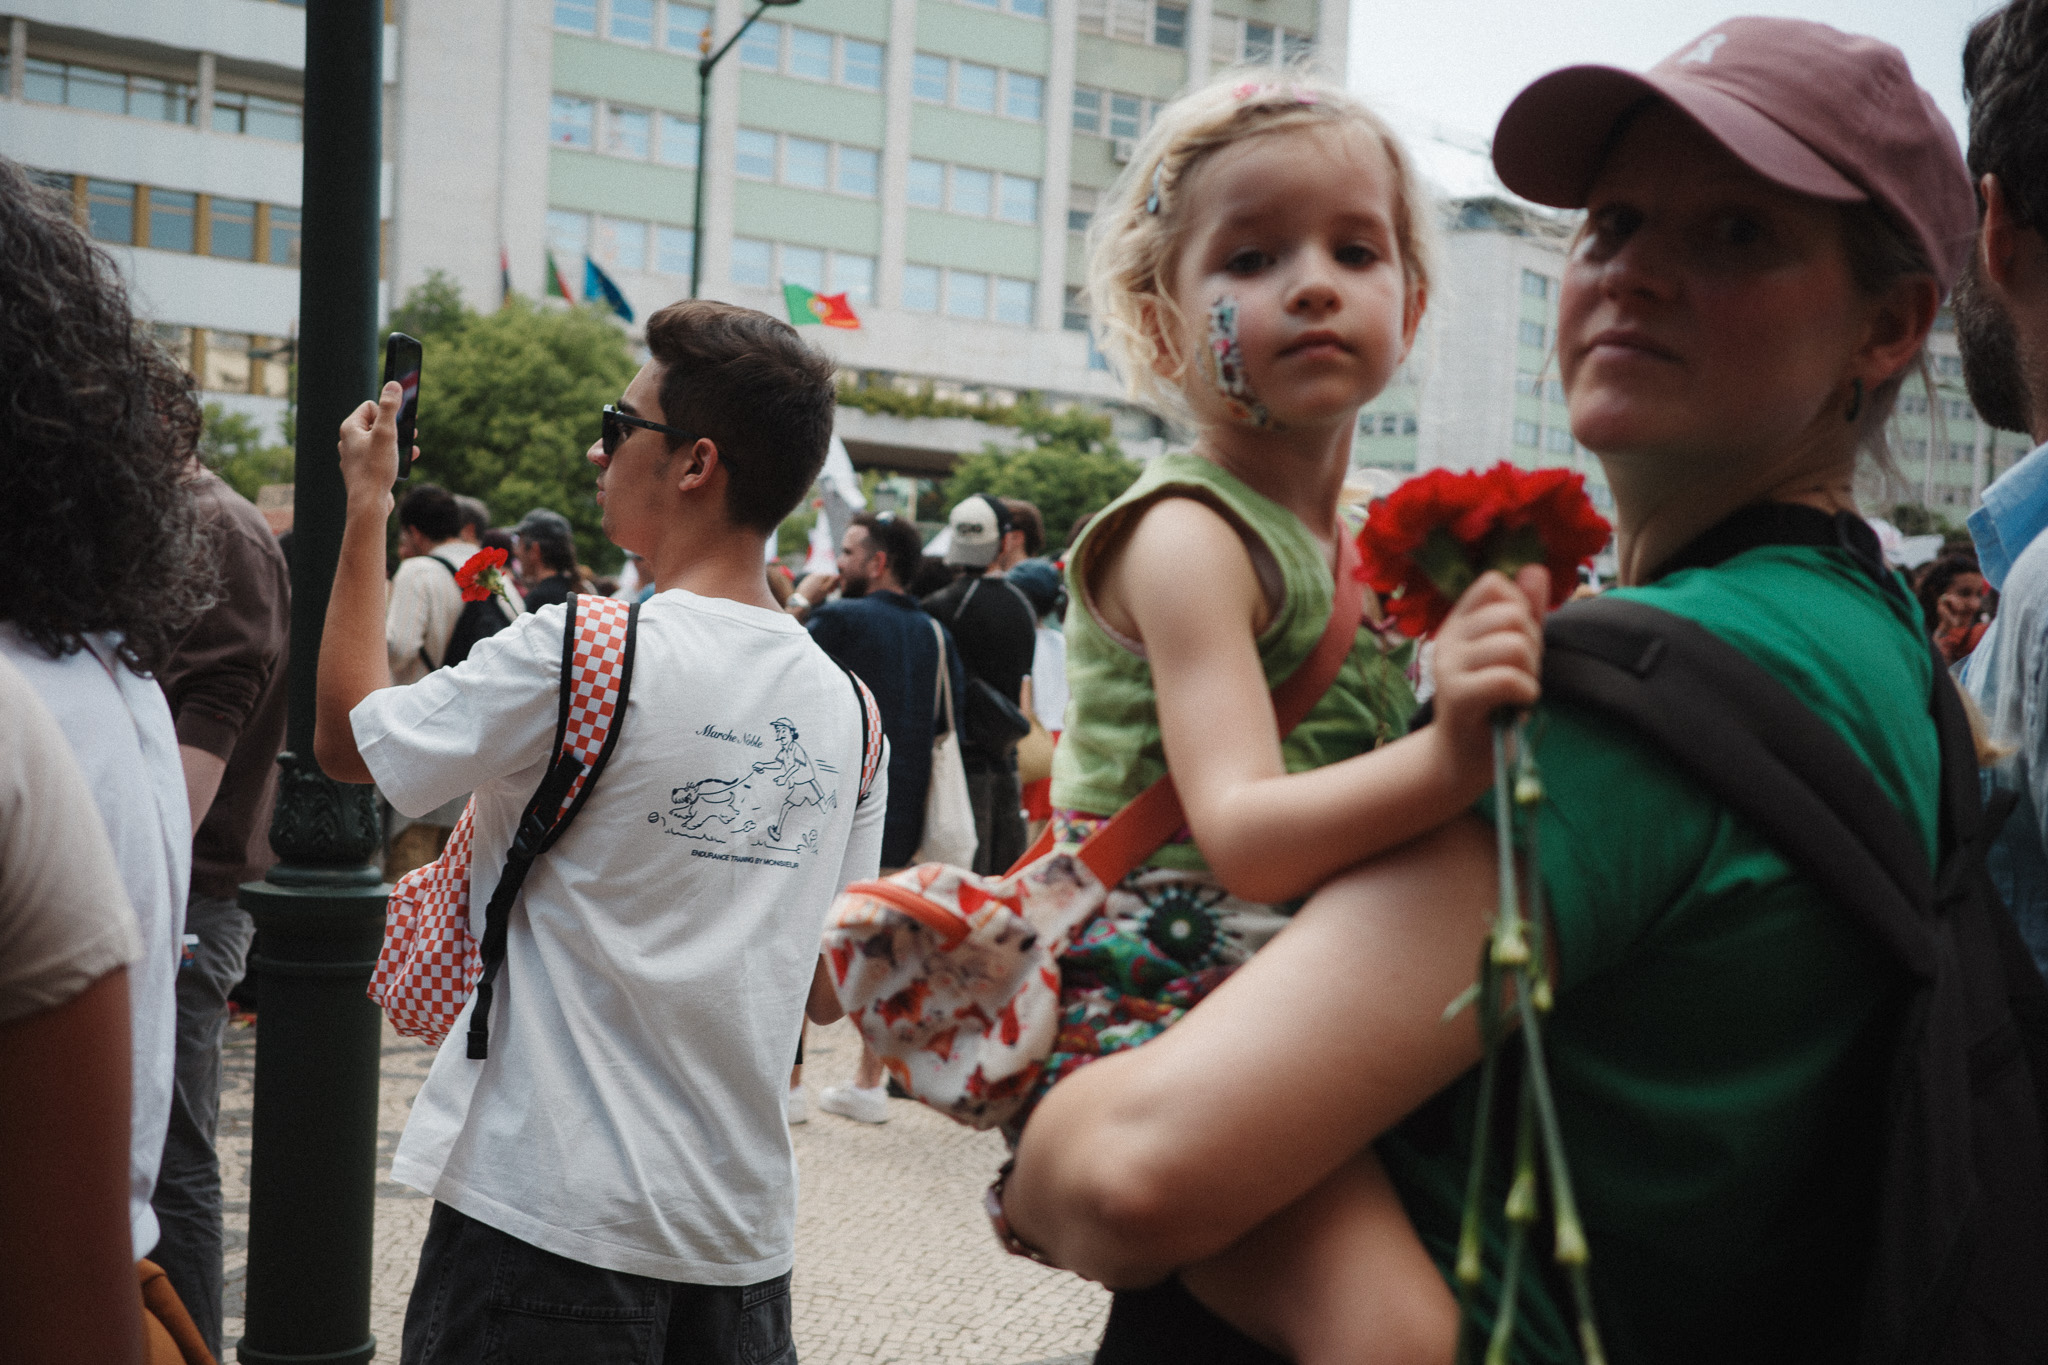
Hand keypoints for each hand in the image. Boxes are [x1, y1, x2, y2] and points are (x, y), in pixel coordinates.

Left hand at [336, 380, 417, 513]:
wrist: (368, 503)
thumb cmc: (375, 468)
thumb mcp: (387, 433)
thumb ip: (390, 408)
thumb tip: (393, 385)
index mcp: (350, 428)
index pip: (370, 407)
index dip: (387, 413)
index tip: (398, 424)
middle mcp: (349, 441)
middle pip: (376, 423)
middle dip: (395, 428)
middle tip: (410, 433)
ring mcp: (356, 456)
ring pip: (380, 441)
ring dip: (397, 443)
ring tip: (409, 450)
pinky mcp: (364, 470)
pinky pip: (380, 457)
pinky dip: (393, 457)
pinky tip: (403, 462)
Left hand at [795, 572, 838, 601]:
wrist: (801, 600)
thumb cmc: (815, 596)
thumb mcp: (825, 590)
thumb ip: (832, 582)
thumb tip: (838, 575)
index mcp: (820, 576)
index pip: (830, 576)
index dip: (834, 583)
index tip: (833, 591)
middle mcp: (814, 575)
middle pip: (824, 578)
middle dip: (828, 584)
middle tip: (830, 592)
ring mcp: (809, 578)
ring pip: (819, 580)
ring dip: (822, 585)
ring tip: (823, 593)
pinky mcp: (805, 581)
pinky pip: (813, 582)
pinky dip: (816, 586)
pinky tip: (816, 592)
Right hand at [1428, 565, 1546, 780]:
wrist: (1464, 758)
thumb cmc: (1492, 704)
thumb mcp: (1513, 652)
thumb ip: (1525, 612)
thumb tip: (1535, 568)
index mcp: (1459, 622)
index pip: (1494, 583)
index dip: (1520, 607)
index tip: (1515, 641)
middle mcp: (1448, 638)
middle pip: (1512, 614)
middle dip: (1532, 646)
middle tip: (1519, 674)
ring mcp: (1449, 666)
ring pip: (1515, 645)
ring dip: (1530, 672)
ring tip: (1516, 691)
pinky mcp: (1458, 696)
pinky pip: (1508, 678)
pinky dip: (1526, 693)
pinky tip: (1517, 705)